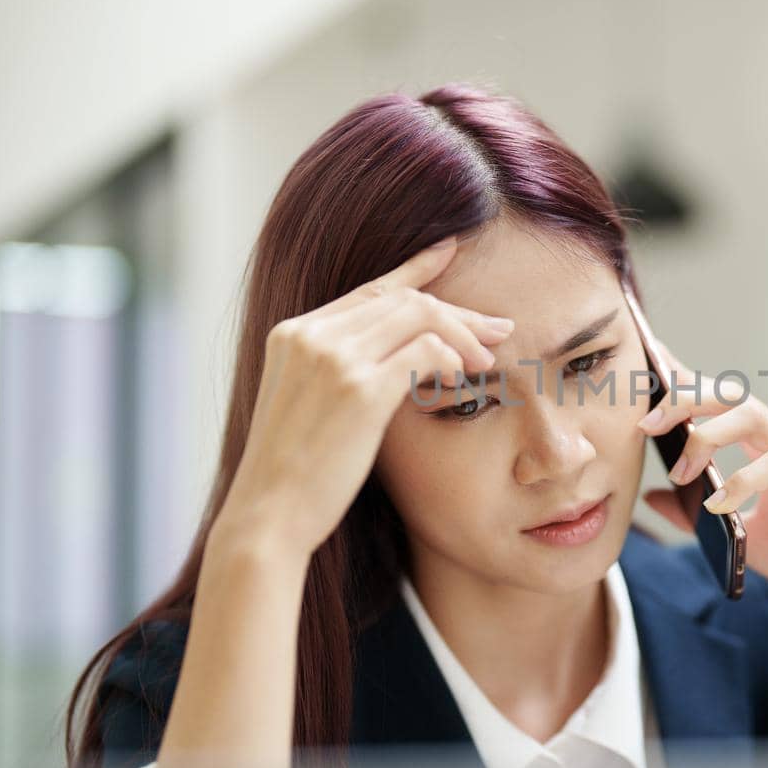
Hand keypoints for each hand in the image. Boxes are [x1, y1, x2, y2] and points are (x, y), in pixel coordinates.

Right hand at [211, 236, 513, 564]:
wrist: (268, 515)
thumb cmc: (293, 474)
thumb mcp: (306, 404)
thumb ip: (337, 369)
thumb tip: (396, 358)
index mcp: (294, 333)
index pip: (369, 289)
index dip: (415, 269)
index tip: (450, 251)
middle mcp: (311, 335)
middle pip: (402, 300)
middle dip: (458, 311)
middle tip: (498, 329)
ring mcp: (333, 359)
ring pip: (419, 316)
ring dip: (463, 335)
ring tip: (487, 360)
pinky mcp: (358, 390)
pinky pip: (425, 352)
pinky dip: (452, 359)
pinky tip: (462, 378)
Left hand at [637, 339, 767, 628]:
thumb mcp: (736, 534)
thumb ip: (692, 514)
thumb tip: (649, 496)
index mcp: (767, 444)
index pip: (721, 400)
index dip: (684, 380)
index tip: (645, 369)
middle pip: (730, 394)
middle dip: (685, 399)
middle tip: (646, 425)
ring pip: (750, 414)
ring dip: (707, 435)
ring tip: (681, 471)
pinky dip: (740, 482)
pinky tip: (717, 506)